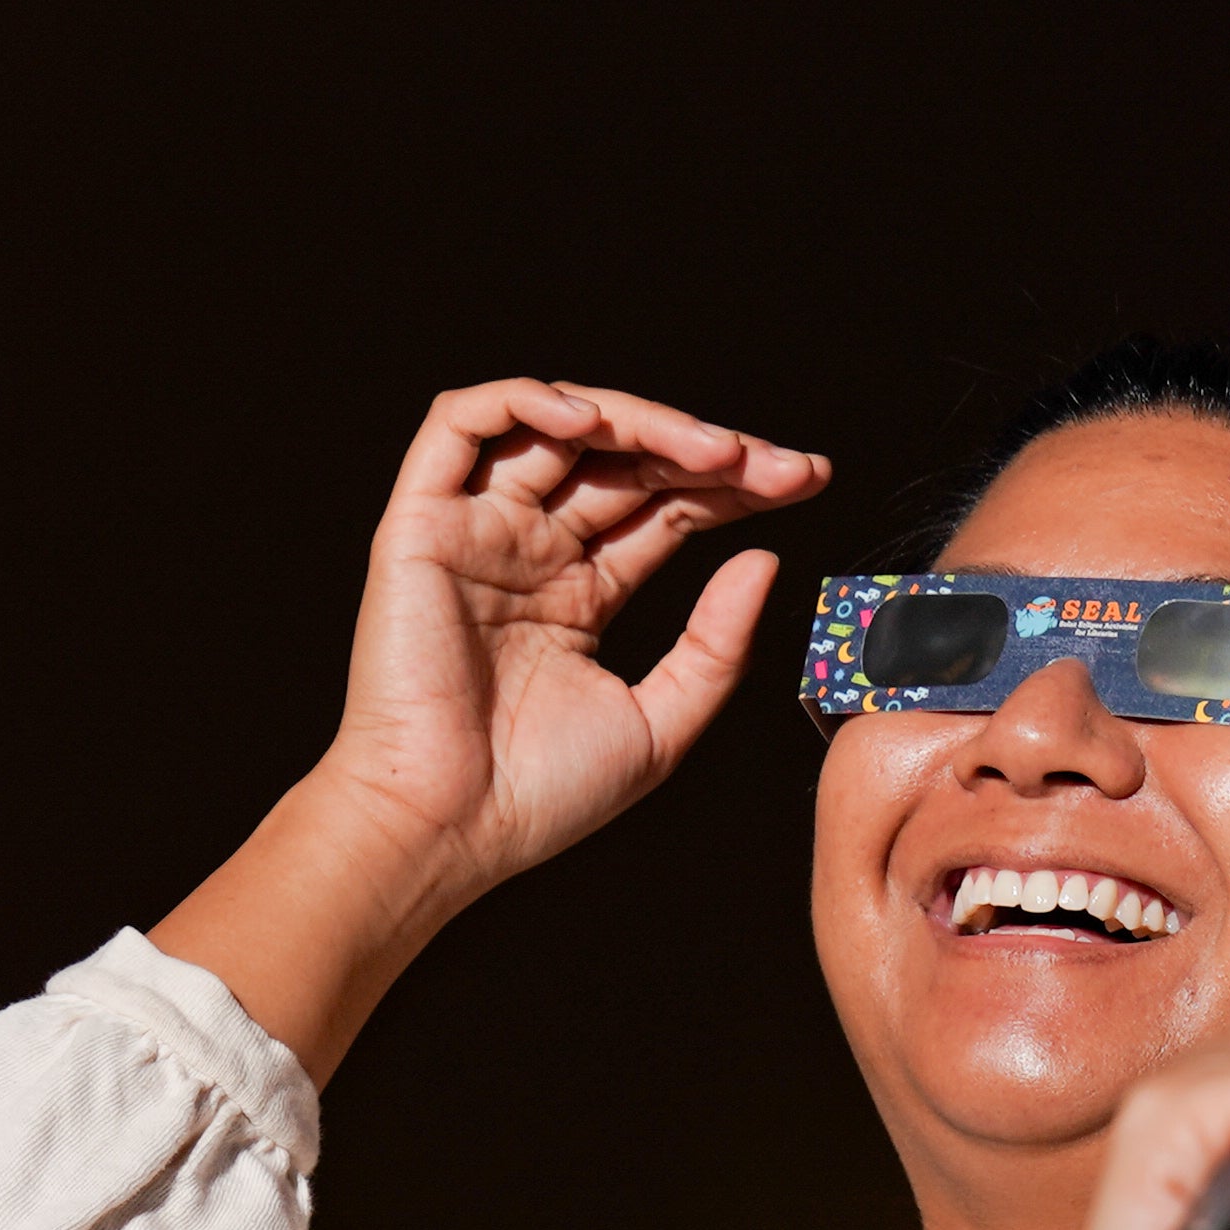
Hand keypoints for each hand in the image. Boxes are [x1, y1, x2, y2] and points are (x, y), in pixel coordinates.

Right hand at [157, 381, 828, 1080]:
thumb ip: (716, 642)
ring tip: (709, 451)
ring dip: (640, 421)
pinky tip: (592, 422)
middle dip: (709, 451)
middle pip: (626, 460)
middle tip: (778, 467)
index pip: (666, 507)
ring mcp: (476, 531)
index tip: (807, 480)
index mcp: (580, 593)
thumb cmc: (541, 796)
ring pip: (559, 427)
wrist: (449, 828)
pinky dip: (526, 400)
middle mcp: (530, 550)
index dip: (736, 485)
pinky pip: (462, 424)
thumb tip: (764, 557)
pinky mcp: (422, 523)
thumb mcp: (662, 720)